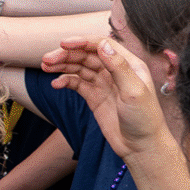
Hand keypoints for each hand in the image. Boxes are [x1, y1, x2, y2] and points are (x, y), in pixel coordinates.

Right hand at [41, 37, 167, 159]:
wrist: (141, 147)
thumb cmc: (145, 119)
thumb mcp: (133, 91)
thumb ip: (118, 66)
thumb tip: (102, 44)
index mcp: (129, 64)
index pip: (101, 45)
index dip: (81, 42)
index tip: (63, 44)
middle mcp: (115, 71)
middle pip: (86, 55)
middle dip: (66, 55)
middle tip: (46, 59)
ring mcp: (104, 83)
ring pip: (79, 68)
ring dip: (62, 65)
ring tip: (45, 67)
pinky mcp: (95, 97)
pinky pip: (77, 84)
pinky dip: (65, 81)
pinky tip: (56, 84)